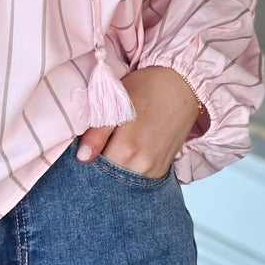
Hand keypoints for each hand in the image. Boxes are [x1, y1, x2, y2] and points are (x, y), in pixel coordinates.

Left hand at [76, 66, 207, 174]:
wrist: (182, 85)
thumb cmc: (145, 88)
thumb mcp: (116, 103)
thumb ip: (97, 133)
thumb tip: (82, 158)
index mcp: (126, 150)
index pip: (93, 169)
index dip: (85, 158)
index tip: (85, 145)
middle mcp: (142, 166)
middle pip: (108, 177)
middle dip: (99, 165)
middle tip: (99, 142)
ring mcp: (154, 171)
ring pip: (123, 179)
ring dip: (115, 166)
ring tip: (115, 142)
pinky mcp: (162, 170)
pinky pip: (137, 177)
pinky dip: (129, 167)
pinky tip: (129, 148)